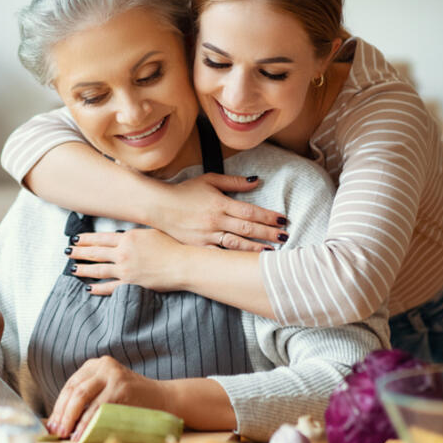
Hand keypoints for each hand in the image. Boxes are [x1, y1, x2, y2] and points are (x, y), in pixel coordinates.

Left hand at [48, 356, 165, 440]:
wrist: (164, 398)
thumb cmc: (133, 401)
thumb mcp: (108, 391)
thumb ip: (88, 400)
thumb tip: (60, 423)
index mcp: (95, 365)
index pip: (70, 385)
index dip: (58, 406)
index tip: (51, 425)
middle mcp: (102, 365)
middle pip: (73, 390)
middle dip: (62, 414)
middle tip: (56, 433)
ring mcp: (112, 374)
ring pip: (82, 397)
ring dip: (71, 419)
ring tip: (66, 435)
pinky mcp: (120, 387)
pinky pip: (97, 407)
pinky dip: (86, 423)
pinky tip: (81, 435)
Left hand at [67, 228, 185, 294]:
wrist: (183, 264)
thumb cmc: (172, 246)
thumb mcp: (150, 233)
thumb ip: (133, 235)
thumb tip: (121, 237)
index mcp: (127, 238)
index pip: (100, 238)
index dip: (85, 239)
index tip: (75, 239)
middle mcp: (123, 253)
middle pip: (95, 252)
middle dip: (79, 252)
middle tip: (67, 252)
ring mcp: (125, 270)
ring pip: (98, 269)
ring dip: (83, 269)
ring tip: (72, 269)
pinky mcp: (130, 284)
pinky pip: (109, 287)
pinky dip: (97, 288)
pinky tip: (88, 288)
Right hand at [152, 173, 286, 249]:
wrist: (158, 206)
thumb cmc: (184, 191)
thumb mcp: (209, 180)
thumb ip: (233, 182)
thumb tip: (256, 181)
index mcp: (220, 203)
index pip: (250, 211)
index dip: (268, 216)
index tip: (282, 219)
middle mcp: (215, 220)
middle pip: (247, 228)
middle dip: (268, 233)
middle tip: (285, 236)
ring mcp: (206, 235)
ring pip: (236, 243)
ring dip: (255, 248)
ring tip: (272, 251)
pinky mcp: (198, 246)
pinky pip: (219, 254)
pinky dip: (234, 258)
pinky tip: (245, 262)